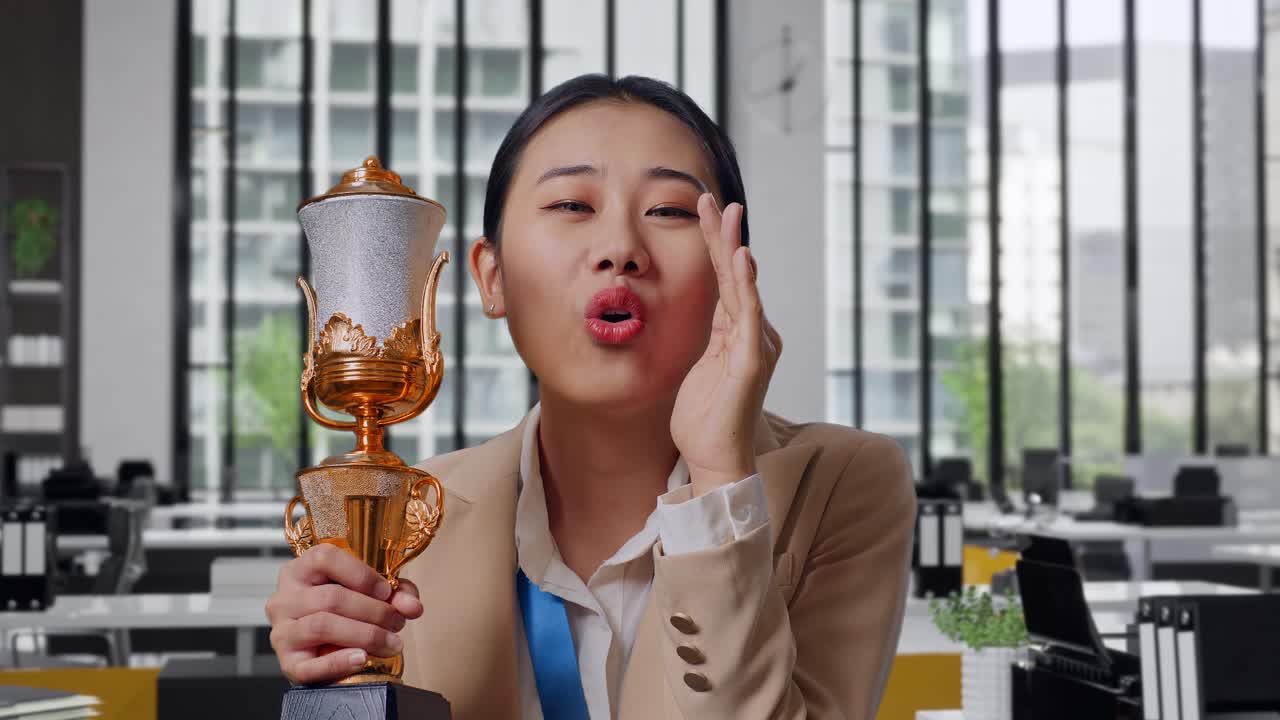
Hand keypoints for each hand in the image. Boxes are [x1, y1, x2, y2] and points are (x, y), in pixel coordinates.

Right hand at [266, 543, 423, 684]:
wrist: (324, 649)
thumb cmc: (346, 612)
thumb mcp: (372, 592)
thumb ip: (396, 592)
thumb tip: (412, 606)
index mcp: (301, 570)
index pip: (325, 558)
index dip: (361, 574)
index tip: (387, 591)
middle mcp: (285, 598)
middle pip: (331, 597)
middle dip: (374, 611)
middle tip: (398, 621)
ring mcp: (281, 631)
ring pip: (322, 625)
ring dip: (365, 635)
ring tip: (391, 642)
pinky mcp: (287, 663)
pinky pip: (311, 665)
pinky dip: (340, 662)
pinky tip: (362, 657)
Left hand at [670, 194, 781, 496]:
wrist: (714, 458)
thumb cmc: (705, 418)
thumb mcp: (701, 366)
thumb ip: (710, 337)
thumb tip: (710, 311)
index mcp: (738, 333)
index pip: (725, 280)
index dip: (716, 245)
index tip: (705, 210)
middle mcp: (753, 334)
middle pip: (735, 276)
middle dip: (724, 235)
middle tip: (716, 199)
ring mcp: (755, 346)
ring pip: (743, 288)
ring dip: (733, 249)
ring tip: (728, 216)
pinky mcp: (753, 362)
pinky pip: (750, 317)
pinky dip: (746, 287)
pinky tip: (742, 260)